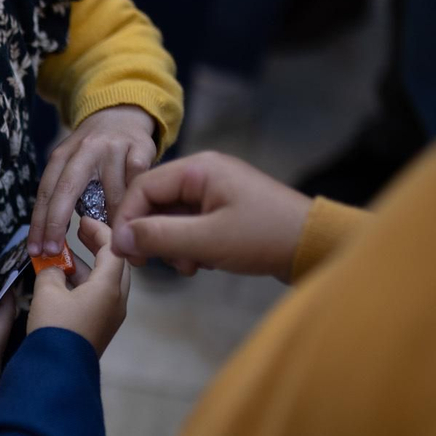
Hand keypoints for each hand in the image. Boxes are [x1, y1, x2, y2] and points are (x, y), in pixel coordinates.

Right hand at [27, 216, 129, 354]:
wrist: (57, 372)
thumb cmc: (54, 327)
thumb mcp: (47, 292)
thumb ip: (52, 271)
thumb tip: (54, 268)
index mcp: (109, 287)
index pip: (113, 248)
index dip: (99, 230)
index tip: (82, 220)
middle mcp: (117, 300)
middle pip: (116, 264)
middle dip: (98, 246)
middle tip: (79, 233)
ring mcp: (112, 316)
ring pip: (107, 281)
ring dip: (89, 266)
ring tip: (66, 257)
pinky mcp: (102, 327)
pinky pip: (100, 297)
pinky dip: (86, 283)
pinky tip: (65, 281)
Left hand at [29, 105, 157, 257]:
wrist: (123, 113)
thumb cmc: (94, 151)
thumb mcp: (73, 163)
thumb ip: (65, 193)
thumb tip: (55, 239)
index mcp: (63, 154)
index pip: (45, 191)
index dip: (39, 222)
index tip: (35, 249)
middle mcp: (85, 149)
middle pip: (66, 188)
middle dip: (56, 223)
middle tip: (54, 252)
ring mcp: (114, 148)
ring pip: (111, 194)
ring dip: (110, 225)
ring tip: (109, 249)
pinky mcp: (141, 149)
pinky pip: (137, 185)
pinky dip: (135, 207)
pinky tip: (134, 224)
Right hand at [110, 152, 313, 280]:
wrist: (316, 247)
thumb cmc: (263, 237)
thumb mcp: (206, 240)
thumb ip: (159, 237)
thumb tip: (119, 239)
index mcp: (199, 169)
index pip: (143, 187)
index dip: (127, 220)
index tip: (124, 252)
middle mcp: (204, 173)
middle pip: (156, 202)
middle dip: (152, 235)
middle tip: (153, 265)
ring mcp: (216, 192)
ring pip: (172, 217)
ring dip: (172, 245)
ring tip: (190, 266)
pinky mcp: (225, 210)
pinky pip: (191, 225)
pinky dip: (189, 246)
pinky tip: (203, 263)